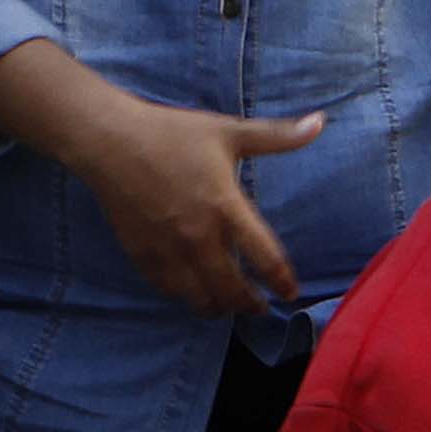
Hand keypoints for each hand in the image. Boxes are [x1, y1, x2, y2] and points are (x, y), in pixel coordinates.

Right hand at [67, 93, 322, 316]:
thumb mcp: (227, 132)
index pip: (264, 258)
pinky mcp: (142, 253)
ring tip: (226, 307)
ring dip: (218, 307)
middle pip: (232, 290)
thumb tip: (321, 122)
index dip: (282, 282)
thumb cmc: (170, 133)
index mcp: (225, 207)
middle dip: (250, 305)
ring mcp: (168, 249)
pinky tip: (192, 294)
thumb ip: (277, 136)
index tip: (289, 293)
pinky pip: (168, 289)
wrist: (109, 141)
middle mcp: (198, 236)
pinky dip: (185, 297)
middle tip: (260, 309)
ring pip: (199, 297)